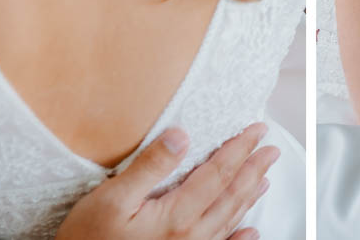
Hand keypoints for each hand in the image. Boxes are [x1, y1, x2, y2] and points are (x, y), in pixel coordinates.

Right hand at [53, 124, 277, 239]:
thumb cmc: (88, 238)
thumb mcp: (112, 197)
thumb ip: (150, 166)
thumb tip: (181, 135)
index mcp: (176, 216)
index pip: (218, 174)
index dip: (240, 149)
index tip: (257, 131)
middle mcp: (190, 237)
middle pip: (230, 196)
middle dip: (253, 169)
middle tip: (271, 149)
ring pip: (229, 220)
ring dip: (248, 196)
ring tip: (263, 178)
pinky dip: (240, 238)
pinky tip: (250, 232)